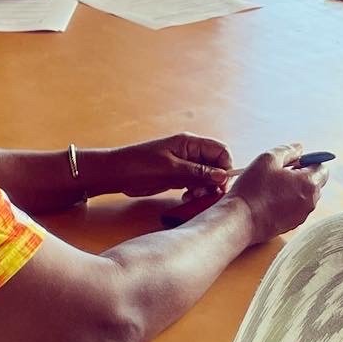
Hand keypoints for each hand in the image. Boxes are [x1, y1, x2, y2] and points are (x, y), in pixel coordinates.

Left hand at [106, 133, 231, 196]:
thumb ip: (198, 172)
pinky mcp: (178, 177)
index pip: (220, 151)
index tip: (222, 185)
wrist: (116, 174)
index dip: (226, 167)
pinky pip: (195, 184)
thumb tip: (223, 175)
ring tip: (194, 197)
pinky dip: (196, 192)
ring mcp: (184, 165)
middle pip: (216, 165)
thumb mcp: (171, 169)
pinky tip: (187, 198)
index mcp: (190, 143)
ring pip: (207, 177)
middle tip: (207, 195)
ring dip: (205, 189)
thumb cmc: (139, 165)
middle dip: (215, 181)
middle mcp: (190, 152)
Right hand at [225, 143, 327, 244]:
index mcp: (309, 183)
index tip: (292, 161)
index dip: (308, 160)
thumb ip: (288, 150)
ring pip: (303, 196)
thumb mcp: (268, 159)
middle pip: (314, 182)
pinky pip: (294, 208)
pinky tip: (268, 200)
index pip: (321, 166)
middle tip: (279, 173)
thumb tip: (299, 148)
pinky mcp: (291, 225)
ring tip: (271, 187)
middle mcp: (310, 202)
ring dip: (293, 189)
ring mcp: (301, 216)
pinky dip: (286, 202)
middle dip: (300, 175)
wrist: (241, 221)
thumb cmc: (254, 189)